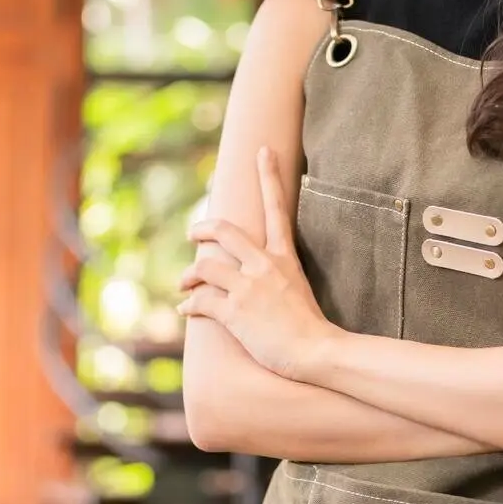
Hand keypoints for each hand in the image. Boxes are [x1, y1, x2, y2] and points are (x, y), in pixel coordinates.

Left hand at [177, 147, 330, 377]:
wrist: (318, 352)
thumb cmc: (311, 328)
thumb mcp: (298, 289)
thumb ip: (278, 277)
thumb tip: (257, 278)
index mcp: (284, 257)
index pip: (276, 207)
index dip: (268, 176)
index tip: (263, 150)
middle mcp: (265, 265)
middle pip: (223, 231)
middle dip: (201, 228)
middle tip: (191, 234)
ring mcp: (249, 288)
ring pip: (204, 267)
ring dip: (188, 276)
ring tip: (183, 285)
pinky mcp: (236, 312)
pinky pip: (201, 301)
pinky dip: (189, 304)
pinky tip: (185, 310)